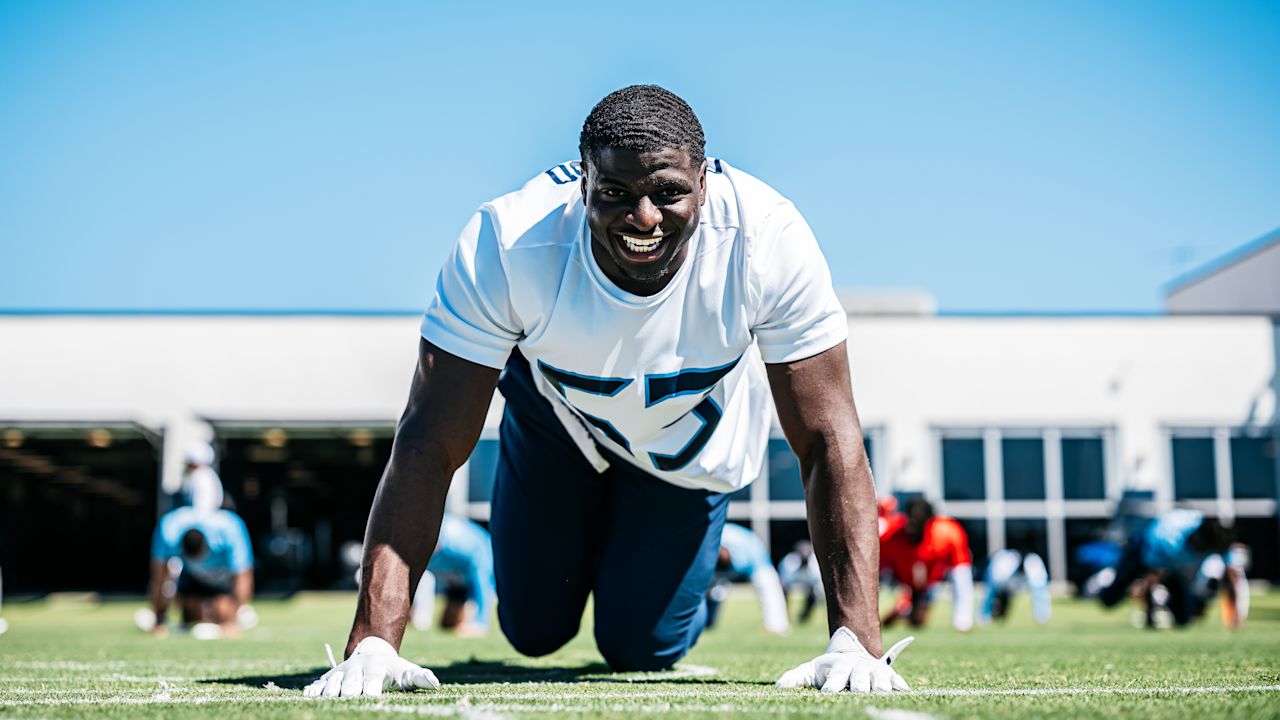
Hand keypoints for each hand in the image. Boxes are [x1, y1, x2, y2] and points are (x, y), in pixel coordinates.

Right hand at [303, 636, 439, 697]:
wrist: (372, 652)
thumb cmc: (392, 670)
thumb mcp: (406, 672)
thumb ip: (419, 677)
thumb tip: (435, 683)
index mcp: (375, 668)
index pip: (372, 680)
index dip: (371, 689)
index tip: (372, 698)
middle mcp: (355, 669)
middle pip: (349, 684)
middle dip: (350, 692)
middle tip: (352, 698)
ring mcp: (340, 674)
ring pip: (331, 685)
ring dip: (330, 694)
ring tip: (334, 700)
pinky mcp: (327, 679)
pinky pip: (316, 685)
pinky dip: (312, 691)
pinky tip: (310, 696)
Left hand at [776, 627, 912, 692]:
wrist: (852, 652)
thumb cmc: (828, 669)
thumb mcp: (809, 670)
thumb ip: (795, 677)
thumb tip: (779, 685)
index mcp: (839, 666)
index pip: (836, 676)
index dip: (833, 685)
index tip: (827, 693)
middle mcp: (858, 667)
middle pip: (859, 677)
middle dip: (858, 685)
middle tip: (857, 693)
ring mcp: (875, 671)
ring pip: (879, 679)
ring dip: (880, 686)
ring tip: (880, 693)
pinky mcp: (889, 675)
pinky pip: (897, 679)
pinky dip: (900, 684)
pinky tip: (903, 690)